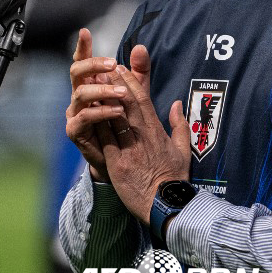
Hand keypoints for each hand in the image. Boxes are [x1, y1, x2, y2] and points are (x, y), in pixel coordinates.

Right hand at [66, 28, 127, 182]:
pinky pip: (83, 118)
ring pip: (80, 94)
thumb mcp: (136, 94)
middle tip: (112, 64)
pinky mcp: (75, 131)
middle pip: (76, 72)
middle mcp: (79, 95)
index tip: (86, 33)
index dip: (83, 47)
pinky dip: (101, 112)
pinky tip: (118, 111)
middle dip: (92, 65)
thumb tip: (140, 47)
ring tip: (122, 93)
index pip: (84, 61)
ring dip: (102, 90)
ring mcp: (75, 112)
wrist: (122, 158)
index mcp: (91, 83)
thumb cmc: (126, 122)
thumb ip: (139, 72)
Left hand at [100, 44, 190, 223]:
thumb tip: (176, 104)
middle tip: (102, 68)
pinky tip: (88, 110)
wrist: (165, 204)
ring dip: (101, 99)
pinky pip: (104, 138)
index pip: (142, 100)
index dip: (130, 82)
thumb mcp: (183, 148)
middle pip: (125, 103)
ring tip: (91, 83)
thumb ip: (179, 124)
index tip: (120, 68)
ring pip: (112, 118)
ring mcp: (128, 149)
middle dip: (113, 84)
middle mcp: (141, 136)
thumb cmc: (174, 177)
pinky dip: (96, 122)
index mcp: (156, 131)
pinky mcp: (117, 163)